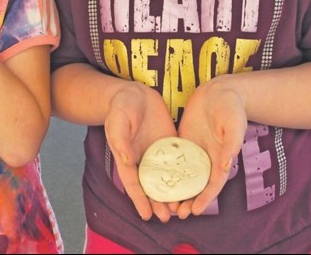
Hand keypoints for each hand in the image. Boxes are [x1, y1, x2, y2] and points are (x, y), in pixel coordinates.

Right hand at [104, 83, 177, 221]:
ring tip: (181, 208)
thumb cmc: (121, 107)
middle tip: (168, 217)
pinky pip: (178, 161)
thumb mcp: (118, 121)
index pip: (133, 183)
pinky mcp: (170, 143)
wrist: (134, 93)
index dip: (139, 199)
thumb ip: (120, 141)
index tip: (146, 215)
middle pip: (151, 185)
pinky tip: (192, 184)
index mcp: (127, 157)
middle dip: (158, 202)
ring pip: (166, 177)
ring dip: (172, 192)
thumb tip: (127, 161)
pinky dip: (183, 174)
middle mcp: (143, 159)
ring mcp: (157, 152)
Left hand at [174, 78, 246, 217]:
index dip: (204, 198)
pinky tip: (156, 178)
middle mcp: (207, 157)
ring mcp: (194, 150)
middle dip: (188, 199)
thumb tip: (225, 165)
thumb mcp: (234, 124)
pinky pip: (174, 158)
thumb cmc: (231, 107)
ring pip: (184, 175)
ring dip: (176, 189)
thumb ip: (231, 144)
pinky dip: (168, 170)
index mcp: (221, 157)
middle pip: (197, 184)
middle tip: (175, 213)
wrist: (220, 90)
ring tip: (164, 202)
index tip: (194, 211)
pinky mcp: (183, 141)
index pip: (213, 184)